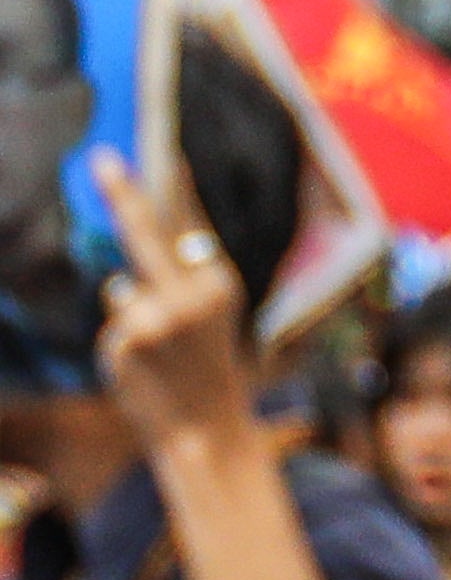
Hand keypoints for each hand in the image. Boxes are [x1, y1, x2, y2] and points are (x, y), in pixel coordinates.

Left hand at [90, 152, 257, 462]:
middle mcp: (193, 293)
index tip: (167, 152)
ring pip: (123, 291)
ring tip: (159, 352)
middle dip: (125, 193)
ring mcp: (159, 314)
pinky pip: (114, 321)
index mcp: (220, 283)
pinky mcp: (129, 337)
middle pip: (148, 232)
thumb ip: (173, 289)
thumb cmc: (204, 371)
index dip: (178, 188)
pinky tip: (144, 365)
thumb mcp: (205, 322)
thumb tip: (118, 274)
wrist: (205, 427)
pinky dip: (122, 340)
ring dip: (132, 315)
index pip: (194, 224)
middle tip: (101, 157)